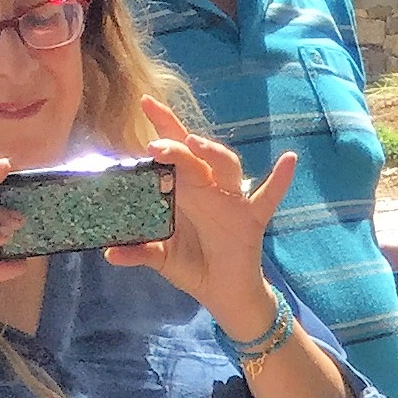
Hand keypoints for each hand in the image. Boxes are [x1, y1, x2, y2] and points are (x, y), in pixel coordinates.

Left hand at [107, 96, 294, 338]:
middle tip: (158, 145)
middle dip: (176, 143)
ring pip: (226, 166)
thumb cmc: (194, 267)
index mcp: (183, 190)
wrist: (224, 295)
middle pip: (194, 153)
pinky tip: (289, 160)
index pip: (172, 150)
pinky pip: (268, 197)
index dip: (162, 125)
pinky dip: (280, 180)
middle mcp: (207, 188)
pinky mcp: (251, 219)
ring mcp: (231, 201)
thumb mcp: (161, 257)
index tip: (146, 102)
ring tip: (197, 145)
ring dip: (213, 152)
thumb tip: (108, 253)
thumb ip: (138, 251)